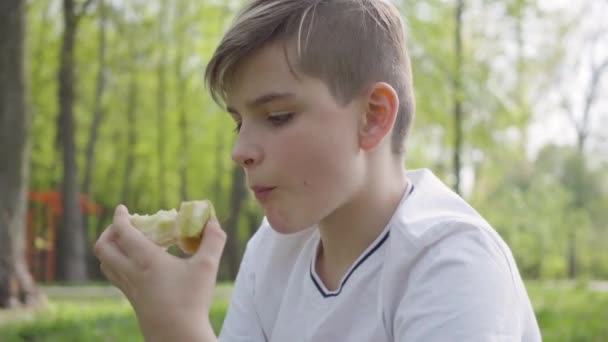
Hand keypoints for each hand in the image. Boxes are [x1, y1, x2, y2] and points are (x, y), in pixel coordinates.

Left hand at [94, 205, 225, 340]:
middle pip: (103, 248)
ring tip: (128, 244)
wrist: (178, 336)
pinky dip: (118, 264)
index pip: (122, 232)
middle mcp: (131, 272)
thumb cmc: (192, 300)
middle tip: (124, 226)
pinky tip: (138, 266)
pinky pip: (116, 277)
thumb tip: (214, 222)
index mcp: (146, 260)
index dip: (119, 217)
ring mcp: (129, 288)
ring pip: (106, 264)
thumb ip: (213, 241)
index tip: (121, 208)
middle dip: (108, 232)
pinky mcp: (132, 300)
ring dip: (111, 249)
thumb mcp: (207, 267)